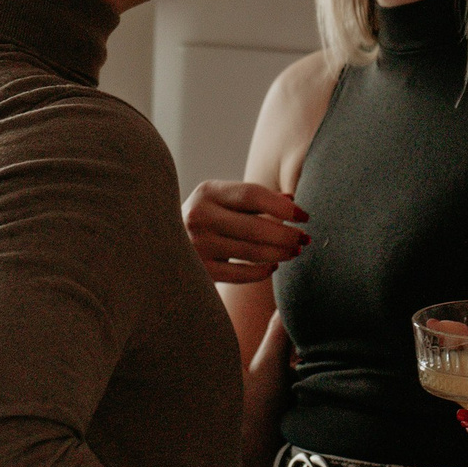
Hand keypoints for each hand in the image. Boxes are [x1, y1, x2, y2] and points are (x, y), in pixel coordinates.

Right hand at [182, 179, 307, 284]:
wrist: (162, 243)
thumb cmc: (205, 217)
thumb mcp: (222, 200)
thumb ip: (255, 198)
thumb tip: (293, 201)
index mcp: (207, 192)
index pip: (252, 194)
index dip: (283, 207)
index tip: (305, 216)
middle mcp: (199, 216)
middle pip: (256, 227)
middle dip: (287, 235)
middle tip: (304, 239)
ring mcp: (197, 246)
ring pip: (252, 252)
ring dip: (280, 253)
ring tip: (295, 251)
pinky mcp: (200, 272)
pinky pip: (242, 274)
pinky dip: (263, 271)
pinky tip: (273, 265)